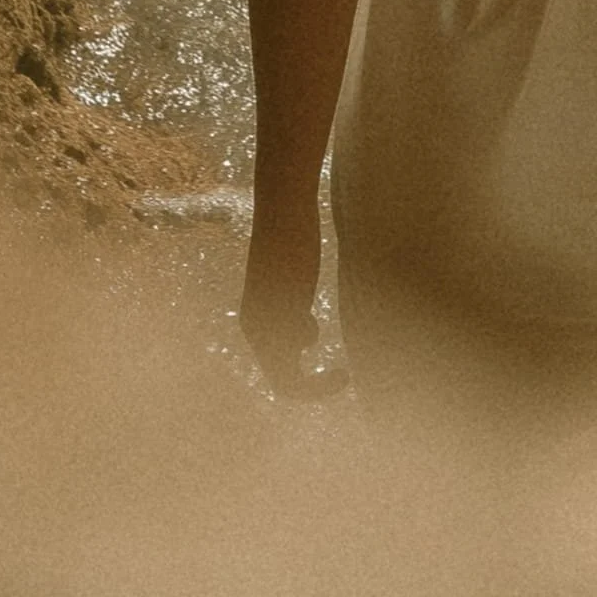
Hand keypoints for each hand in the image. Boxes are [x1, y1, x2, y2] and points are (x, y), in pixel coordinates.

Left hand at [239, 192, 346, 397]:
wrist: (284, 207)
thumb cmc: (292, 236)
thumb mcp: (292, 283)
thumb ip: (293, 309)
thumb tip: (306, 336)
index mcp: (253, 320)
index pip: (275, 367)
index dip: (305, 380)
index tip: (336, 372)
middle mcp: (253, 326)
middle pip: (280, 380)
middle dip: (312, 390)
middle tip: (343, 379)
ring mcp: (266, 321)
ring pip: (285, 379)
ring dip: (315, 387)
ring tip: (341, 376)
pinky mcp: (281, 313)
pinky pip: (296, 363)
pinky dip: (316, 375)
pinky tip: (339, 364)